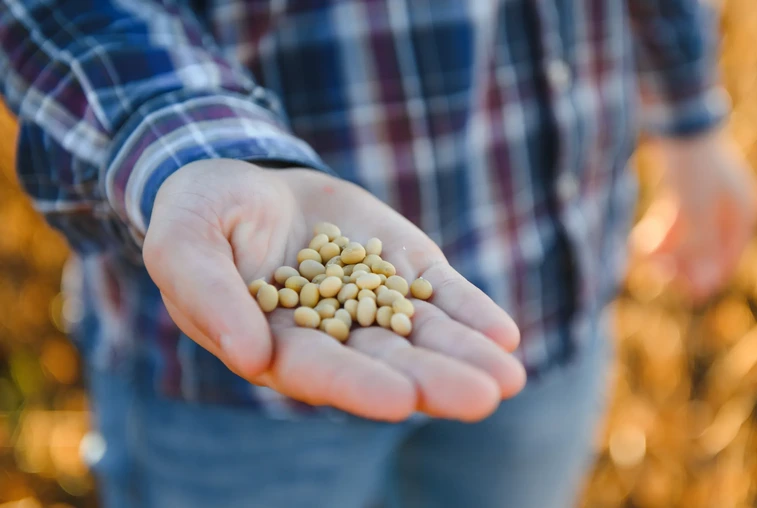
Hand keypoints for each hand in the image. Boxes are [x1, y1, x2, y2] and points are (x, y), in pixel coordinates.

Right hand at [143, 159, 525, 421]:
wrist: (248, 177)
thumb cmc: (202, 215)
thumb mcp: (183, 242)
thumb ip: (207, 295)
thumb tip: (251, 357)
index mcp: (275, 342)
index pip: (319, 370)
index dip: (357, 385)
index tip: (401, 400)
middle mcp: (333, 334)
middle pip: (387, 362)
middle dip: (434, 381)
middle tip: (483, 398)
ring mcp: (375, 300)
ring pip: (424, 335)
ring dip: (466, 355)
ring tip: (509, 377)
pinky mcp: (404, 267)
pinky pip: (442, 293)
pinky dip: (472, 313)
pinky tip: (505, 336)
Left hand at [630, 130, 756, 301]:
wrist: (679, 121)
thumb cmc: (694, 167)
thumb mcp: (695, 212)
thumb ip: (700, 249)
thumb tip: (704, 286)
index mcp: (743, 216)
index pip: (726, 261)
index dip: (703, 279)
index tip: (682, 292)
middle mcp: (730, 210)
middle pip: (705, 251)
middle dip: (680, 263)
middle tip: (654, 270)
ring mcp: (709, 200)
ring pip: (687, 238)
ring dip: (666, 249)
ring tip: (641, 253)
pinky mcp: (687, 191)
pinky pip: (676, 222)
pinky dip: (660, 232)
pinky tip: (640, 242)